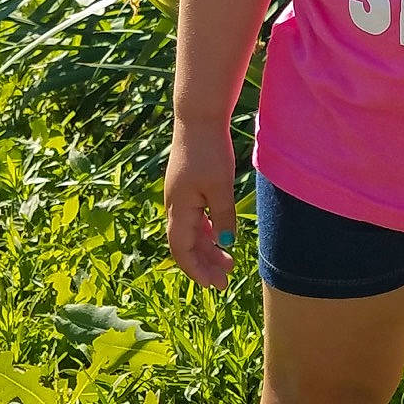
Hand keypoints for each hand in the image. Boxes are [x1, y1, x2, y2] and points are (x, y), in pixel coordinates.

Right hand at [164, 119, 237, 288]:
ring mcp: (179, 197)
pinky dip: (207, 232)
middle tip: (224, 281)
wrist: (198, 118)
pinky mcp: (187, 188)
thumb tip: (226, 245)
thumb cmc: (209, 151)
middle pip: (186, 245)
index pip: (181, 250)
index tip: (214, 285)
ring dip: (207, 249)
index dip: (196, 270)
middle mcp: (174, 206)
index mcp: (179, 208)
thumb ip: (223, 217)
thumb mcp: (221, 187)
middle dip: (204, 265)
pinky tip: (221, 239)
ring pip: (191, 232)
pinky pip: (194, 218)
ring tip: (228, 263)